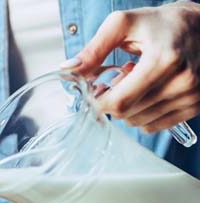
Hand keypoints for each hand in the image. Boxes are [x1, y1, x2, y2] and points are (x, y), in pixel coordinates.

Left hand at [67, 3, 199, 132]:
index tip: (95, 90)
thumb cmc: (162, 23)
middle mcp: (182, 81)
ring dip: (128, 108)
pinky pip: (153, 126)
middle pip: (127, 114)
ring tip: (135, 82)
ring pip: (138, 122)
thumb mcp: (124, 24)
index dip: (99, 101)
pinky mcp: (194, 106)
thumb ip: (94, 49)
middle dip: (113, 101)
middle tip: (116, 79)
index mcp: (164, 60)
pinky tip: (147, 92)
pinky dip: (142, 114)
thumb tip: (68, 70)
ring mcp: (191, 96)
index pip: (119, 102)